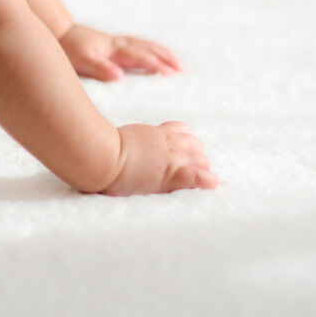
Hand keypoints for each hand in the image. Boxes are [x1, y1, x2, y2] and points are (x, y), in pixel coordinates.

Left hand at [58, 24, 182, 81]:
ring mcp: (118, 43)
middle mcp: (120, 44)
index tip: (171, 74)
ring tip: (178, 64)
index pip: (140, 57)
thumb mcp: (81, 61)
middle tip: (182, 70)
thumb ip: (100, 68)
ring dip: (163, 54)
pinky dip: (152, 50)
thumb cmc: (69, 50)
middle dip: (166, 59)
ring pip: (146, 46)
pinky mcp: (115, 44)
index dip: (156, 65)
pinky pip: (140, 46)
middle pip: (148, 49)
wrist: (59, 33)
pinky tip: (155, 55)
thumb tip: (119, 77)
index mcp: (115, 49)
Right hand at [101, 121, 218, 194]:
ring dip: (202, 168)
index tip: (180, 154)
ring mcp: (173, 157)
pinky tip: (213, 184)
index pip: (183, 133)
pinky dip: (207, 180)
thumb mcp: (123, 136)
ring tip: (199, 180)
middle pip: (197, 146)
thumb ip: (135, 140)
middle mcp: (169, 142)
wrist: (102, 154)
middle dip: (197, 157)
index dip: (185, 145)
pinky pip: (197, 176)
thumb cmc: (104, 145)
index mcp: (158, 133)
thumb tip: (121, 143)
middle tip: (189, 171)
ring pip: (202, 159)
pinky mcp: (172, 174)